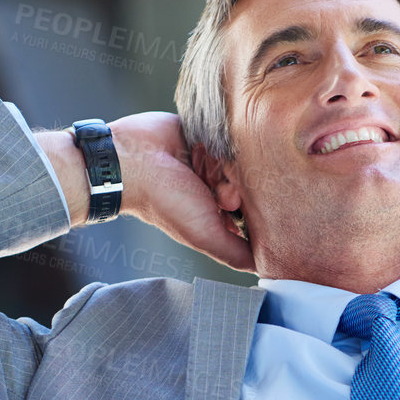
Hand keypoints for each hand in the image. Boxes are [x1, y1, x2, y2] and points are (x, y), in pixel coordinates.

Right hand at [109, 112, 255, 273]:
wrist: (132, 159)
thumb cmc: (164, 200)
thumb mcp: (204, 235)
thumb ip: (235, 253)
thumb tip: (267, 269)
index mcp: (218, 210)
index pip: (255, 209)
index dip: (253, 208)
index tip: (234, 208)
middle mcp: (217, 185)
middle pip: (253, 180)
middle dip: (240, 184)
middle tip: (219, 189)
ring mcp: (213, 157)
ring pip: (243, 155)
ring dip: (228, 159)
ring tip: (204, 166)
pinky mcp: (208, 131)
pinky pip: (231, 130)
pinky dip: (222, 136)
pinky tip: (204, 144)